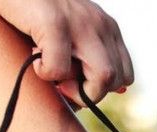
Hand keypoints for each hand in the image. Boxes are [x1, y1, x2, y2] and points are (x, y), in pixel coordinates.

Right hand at [0, 0, 132, 105]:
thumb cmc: (31, 11)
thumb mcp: (69, 32)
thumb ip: (88, 57)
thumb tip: (105, 95)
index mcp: (108, 28)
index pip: (125, 76)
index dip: (101, 90)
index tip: (74, 84)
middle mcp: (100, 24)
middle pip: (117, 80)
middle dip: (89, 94)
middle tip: (61, 85)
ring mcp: (81, 21)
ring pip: (104, 77)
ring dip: (76, 90)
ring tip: (51, 73)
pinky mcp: (54, 21)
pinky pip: (60, 68)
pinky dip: (45, 73)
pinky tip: (32, 58)